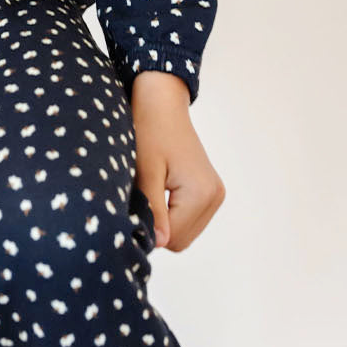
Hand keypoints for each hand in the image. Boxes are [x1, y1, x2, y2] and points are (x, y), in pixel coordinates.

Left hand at [130, 71, 224, 252]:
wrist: (161, 103)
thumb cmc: (149, 131)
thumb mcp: (145, 170)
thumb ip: (153, 209)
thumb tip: (159, 244)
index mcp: (201, 193)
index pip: (171, 239)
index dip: (147, 228)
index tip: (131, 207)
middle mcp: (215, 196)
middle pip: (180, 240)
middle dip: (157, 225)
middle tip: (140, 195)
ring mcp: (215, 195)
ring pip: (183, 232)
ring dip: (163, 219)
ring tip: (151, 188)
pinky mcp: (210, 192)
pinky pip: (187, 219)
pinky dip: (171, 212)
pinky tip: (160, 188)